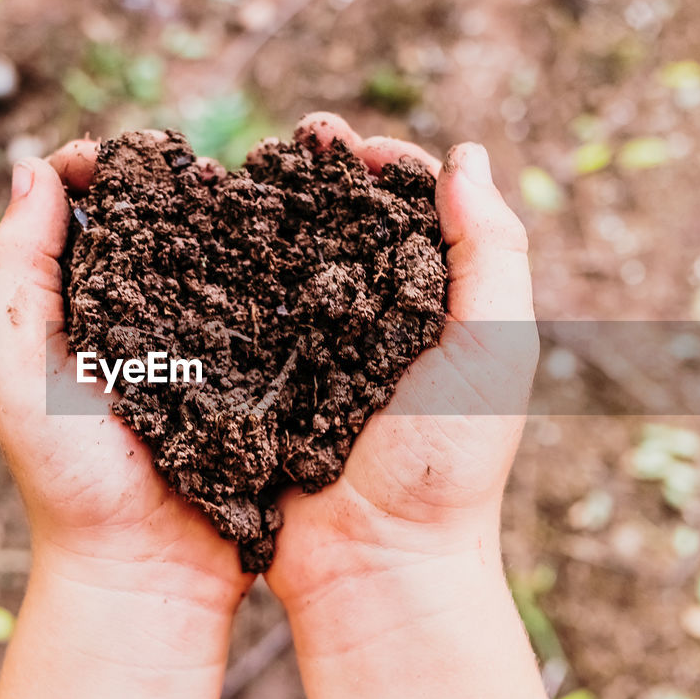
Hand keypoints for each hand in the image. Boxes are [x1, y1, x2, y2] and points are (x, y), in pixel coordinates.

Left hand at [0, 143, 251, 614]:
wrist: (145, 568)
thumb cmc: (68, 474)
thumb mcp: (15, 367)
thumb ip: (15, 270)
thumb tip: (31, 166)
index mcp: (76, 307)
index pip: (84, 212)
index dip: (100, 170)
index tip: (128, 154)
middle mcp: (140, 315)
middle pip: (157, 225)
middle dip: (178, 185)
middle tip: (205, 166)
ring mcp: (202, 344)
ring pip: (220, 260)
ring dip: (237, 224)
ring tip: (258, 194)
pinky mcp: (254, 375)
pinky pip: (268, 313)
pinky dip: (279, 278)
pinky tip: (298, 252)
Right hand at [262, 113, 538, 641]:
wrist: (376, 564)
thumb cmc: (445, 462)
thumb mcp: (494, 349)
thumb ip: (492, 252)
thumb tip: (466, 156)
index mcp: (435, 306)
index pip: (413, 211)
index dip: (386, 166)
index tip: (353, 143)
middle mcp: (374, 319)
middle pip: (345, 223)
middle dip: (320, 173)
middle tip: (296, 134)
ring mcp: (314, 349)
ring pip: (289, 259)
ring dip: (270, 211)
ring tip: (243, 171)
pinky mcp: (264, 379)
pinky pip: (244, 313)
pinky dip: (229, 272)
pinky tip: (205, 239)